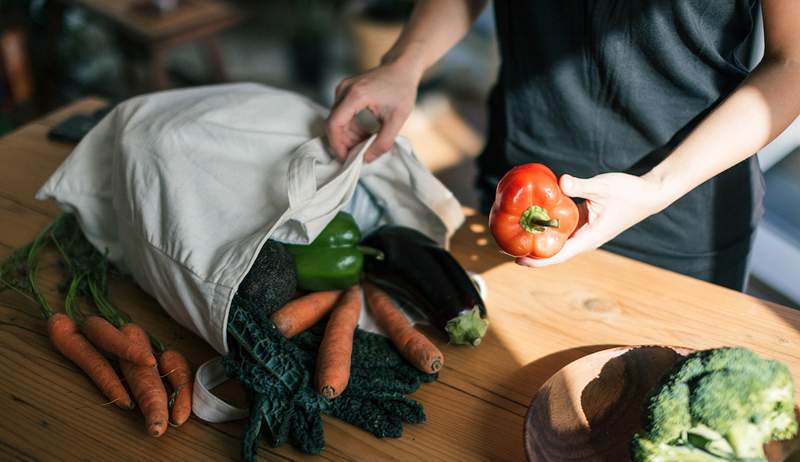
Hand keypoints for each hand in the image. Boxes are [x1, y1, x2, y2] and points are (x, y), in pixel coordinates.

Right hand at [326, 61, 418, 161]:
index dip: (337, 145)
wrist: (402, 67)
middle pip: (334, 124)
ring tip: (367, 145)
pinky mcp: (346, 92)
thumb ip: (383, 142)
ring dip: (349, 137)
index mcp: (355, 95)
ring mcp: (343, 90)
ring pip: (338, 121)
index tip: (346, 159)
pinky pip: (343, 116)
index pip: (334, 124)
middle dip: (344, 143)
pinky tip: (366, 134)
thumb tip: (367, 159)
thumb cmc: (402, 90)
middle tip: (359, 156)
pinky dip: (352, 128)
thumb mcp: (397, 120)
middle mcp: (344, 90)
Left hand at [516, 172, 669, 267]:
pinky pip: (562, 229)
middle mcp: (585, 239)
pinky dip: (547, 227)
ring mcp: (584, 231)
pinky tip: (532, 219)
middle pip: (553, 252)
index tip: (517, 260)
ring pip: (557, 241)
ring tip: (513, 236)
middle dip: (531, 252)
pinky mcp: (584, 221)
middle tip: (505, 247)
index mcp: (589, 238)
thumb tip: (561, 181)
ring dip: (537, 240)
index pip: (559, 255)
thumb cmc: (629, 192)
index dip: (538, 260)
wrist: (650, 193)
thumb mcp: (603, 186)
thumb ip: (581, 185)